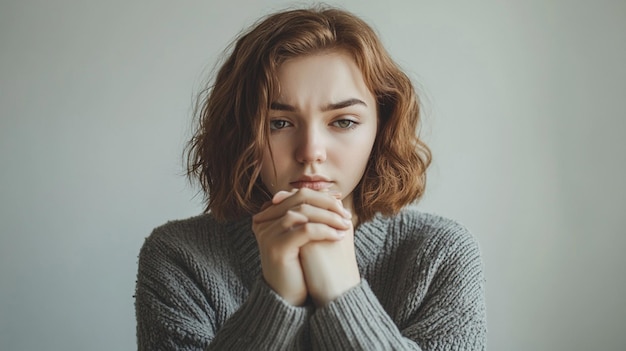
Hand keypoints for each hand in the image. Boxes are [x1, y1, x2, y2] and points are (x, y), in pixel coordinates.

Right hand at [252, 188, 351, 305]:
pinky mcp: (276, 247)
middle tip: (345, 213)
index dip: (321, 196)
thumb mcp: (303, 236)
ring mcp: (267, 234)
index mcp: (267, 216)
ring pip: (303, 213)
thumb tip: (335, 194)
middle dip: (327, 203)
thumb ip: (312, 215)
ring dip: (329, 217)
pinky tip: (339, 237)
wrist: (286, 296)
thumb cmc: (297, 265)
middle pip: (299, 198)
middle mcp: (262, 221)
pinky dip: (325, 231)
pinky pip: (306, 231)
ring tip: (345, 225)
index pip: (297, 195)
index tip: (341, 200)